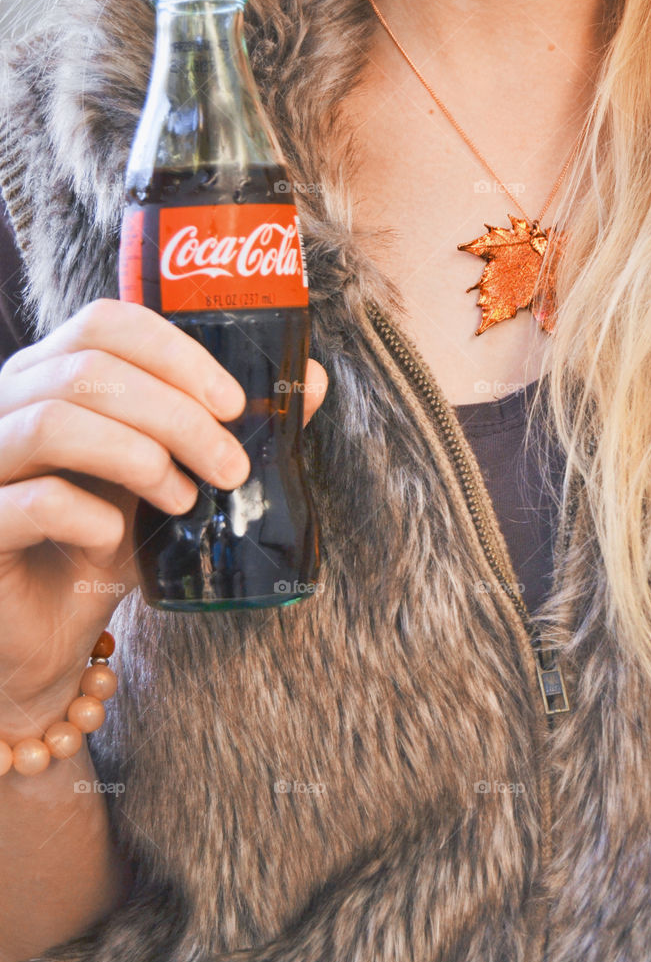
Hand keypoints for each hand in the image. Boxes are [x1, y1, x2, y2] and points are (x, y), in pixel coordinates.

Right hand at [0, 299, 327, 735]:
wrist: (47, 637)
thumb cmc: (104, 548)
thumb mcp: (172, 483)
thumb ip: (228, 431)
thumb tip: (309, 381)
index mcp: (51, 378)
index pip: (106, 324)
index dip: (176, 355)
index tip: (234, 404)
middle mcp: (7, 405)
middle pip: (89, 370)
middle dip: (178, 416)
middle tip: (232, 467)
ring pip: (54, 422)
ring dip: (140, 457)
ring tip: (186, 500)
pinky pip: (32, 500)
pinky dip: (89, 516)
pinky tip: (116, 539)